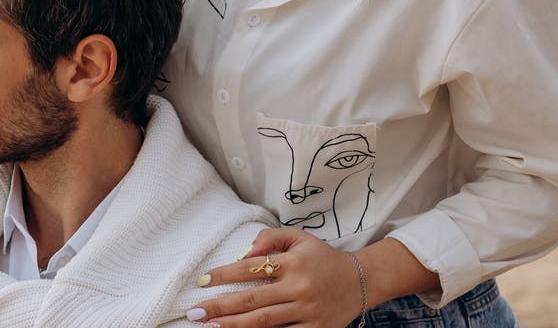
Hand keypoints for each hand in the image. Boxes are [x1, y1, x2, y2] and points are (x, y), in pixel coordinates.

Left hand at [188, 227, 363, 327]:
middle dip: (220, 306)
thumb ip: (269, 238)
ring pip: (264, 321)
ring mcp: (307, 311)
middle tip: (195, 312)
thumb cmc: (323, 258)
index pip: (250, 268)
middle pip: (252, 299)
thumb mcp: (299, 238)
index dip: (224, 275)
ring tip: (211, 327)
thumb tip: (243, 253)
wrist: (362, 280)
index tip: (202, 281)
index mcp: (293, 262)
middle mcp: (299, 287)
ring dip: (234, 325)